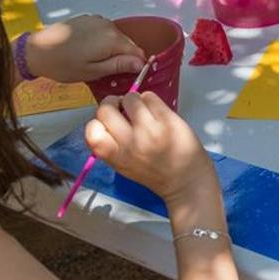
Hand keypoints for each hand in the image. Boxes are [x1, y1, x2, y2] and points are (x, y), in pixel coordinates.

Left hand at [25, 15, 144, 82]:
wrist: (37, 51)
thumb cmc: (63, 65)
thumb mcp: (93, 71)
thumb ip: (119, 65)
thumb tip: (140, 63)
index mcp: (112, 40)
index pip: (137, 52)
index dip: (135, 65)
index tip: (127, 76)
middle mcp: (108, 26)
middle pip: (127, 44)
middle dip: (123, 57)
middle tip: (107, 72)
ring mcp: (97, 20)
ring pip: (116, 37)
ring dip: (112, 49)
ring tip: (95, 61)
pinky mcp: (88, 19)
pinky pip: (104, 31)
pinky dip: (102, 41)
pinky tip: (88, 50)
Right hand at [84, 93, 216, 204]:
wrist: (187, 182)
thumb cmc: (155, 172)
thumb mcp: (125, 165)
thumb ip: (114, 144)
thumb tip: (112, 113)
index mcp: (116, 157)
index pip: (91, 132)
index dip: (96, 122)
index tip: (108, 122)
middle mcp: (130, 143)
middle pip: (105, 109)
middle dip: (112, 102)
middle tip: (122, 107)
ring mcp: (150, 130)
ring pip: (130, 98)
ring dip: (134, 100)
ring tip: (143, 110)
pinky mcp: (168, 120)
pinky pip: (150, 96)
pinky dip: (150, 99)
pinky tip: (156, 111)